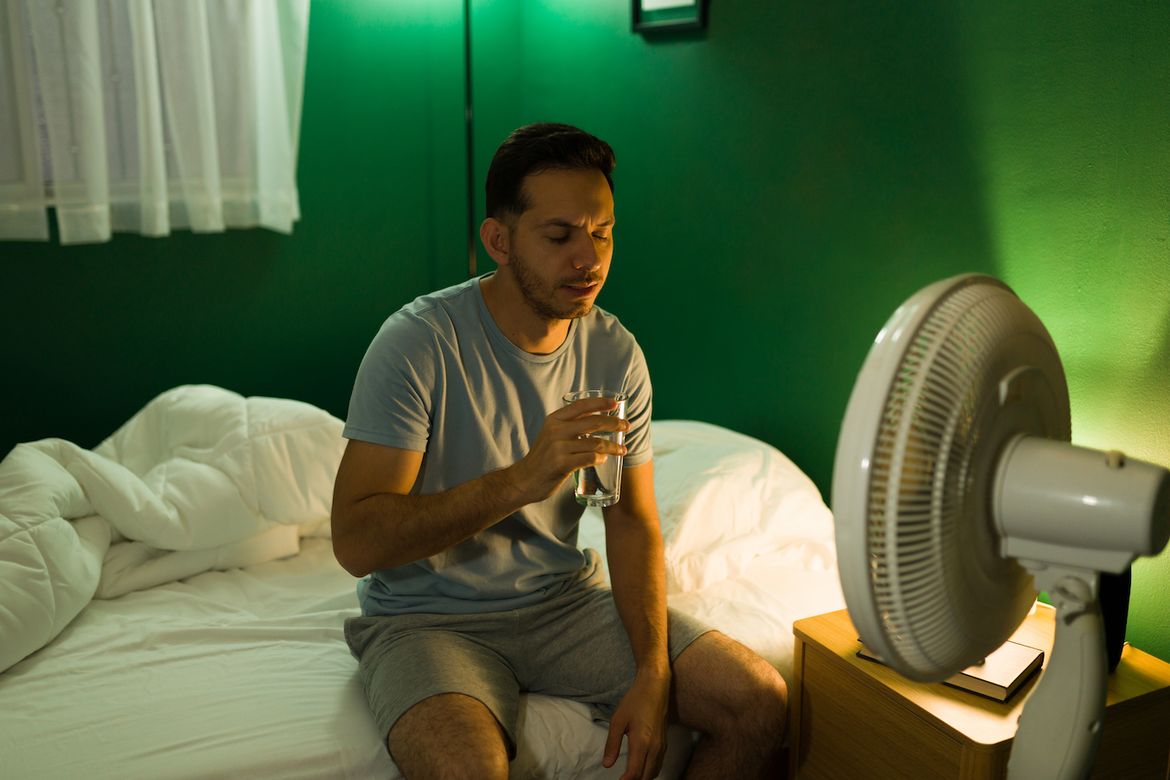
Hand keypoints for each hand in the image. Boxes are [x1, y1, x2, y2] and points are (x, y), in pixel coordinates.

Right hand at [506, 396, 628, 503]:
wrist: (524, 480)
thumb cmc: (543, 457)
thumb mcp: (551, 434)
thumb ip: (569, 425)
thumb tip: (596, 417)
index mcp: (554, 419)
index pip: (581, 406)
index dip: (601, 403)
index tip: (616, 404)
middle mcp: (556, 430)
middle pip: (593, 422)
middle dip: (614, 423)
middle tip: (627, 426)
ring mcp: (558, 447)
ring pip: (596, 442)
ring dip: (613, 446)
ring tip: (622, 450)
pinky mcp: (562, 464)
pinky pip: (590, 458)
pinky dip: (600, 458)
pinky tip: (604, 459)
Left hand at [602, 669, 670, 779]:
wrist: (655, 687)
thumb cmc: (635, 701)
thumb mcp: (618, 720)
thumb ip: (612, 744)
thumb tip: (607, 764)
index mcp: (642, 742)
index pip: (635, 772)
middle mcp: (655, 748)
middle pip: (646, 777)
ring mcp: (662, 746)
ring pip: (654, 772)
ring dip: (643, 778)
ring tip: (629, 777)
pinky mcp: (665, 743)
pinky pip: (658, 764)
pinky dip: (650, 771)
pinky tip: (641, 769)